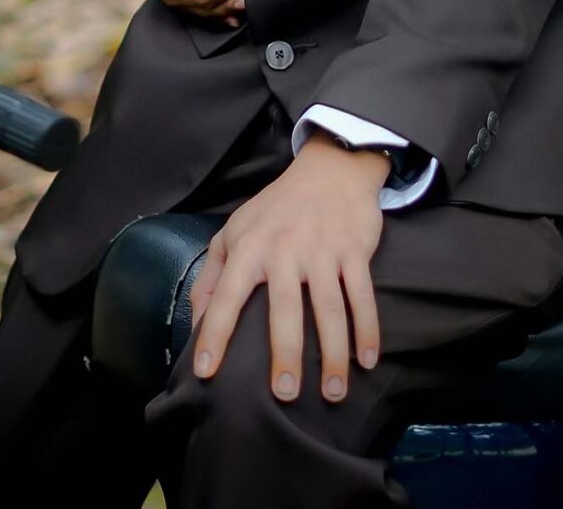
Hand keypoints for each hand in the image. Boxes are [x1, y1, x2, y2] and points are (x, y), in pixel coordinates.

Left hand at [191, 137, 387, 403]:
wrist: (330, 169)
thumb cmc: (275, 209)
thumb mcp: (233, 232)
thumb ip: (211, 277)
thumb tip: (195, 322)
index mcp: (249, 247)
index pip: (226, 297)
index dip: (214, 334)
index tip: (206, 372)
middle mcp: (285, 250)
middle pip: (285, 310)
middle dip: (285, 354)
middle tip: (284, 394)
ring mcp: (323, 251)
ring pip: (329, 310)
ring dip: (333, 354)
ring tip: (332, 394)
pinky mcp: (354, 251)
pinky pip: (362, 296)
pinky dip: (367, 330)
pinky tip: (367, 361)